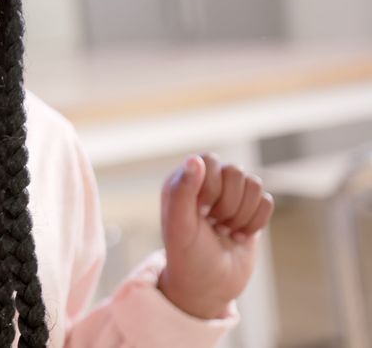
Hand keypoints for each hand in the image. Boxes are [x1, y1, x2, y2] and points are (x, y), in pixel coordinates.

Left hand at [158, 152, 274, 318]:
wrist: (209, 286)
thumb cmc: (187, 256)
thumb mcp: (180, 226)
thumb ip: (183, 191)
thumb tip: (194, 159)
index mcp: (183, 181)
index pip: (209, 161)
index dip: (211, 187)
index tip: (201, 212)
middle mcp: (206, 183)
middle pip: (235, 171)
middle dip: (228, 204)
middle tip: (213, 225)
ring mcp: (230, 195)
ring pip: (254, 184)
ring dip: (242, 214)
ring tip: (224, 230)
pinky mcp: (249, 209)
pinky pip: (267, 201)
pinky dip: (256, 222)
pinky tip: (238, 235)